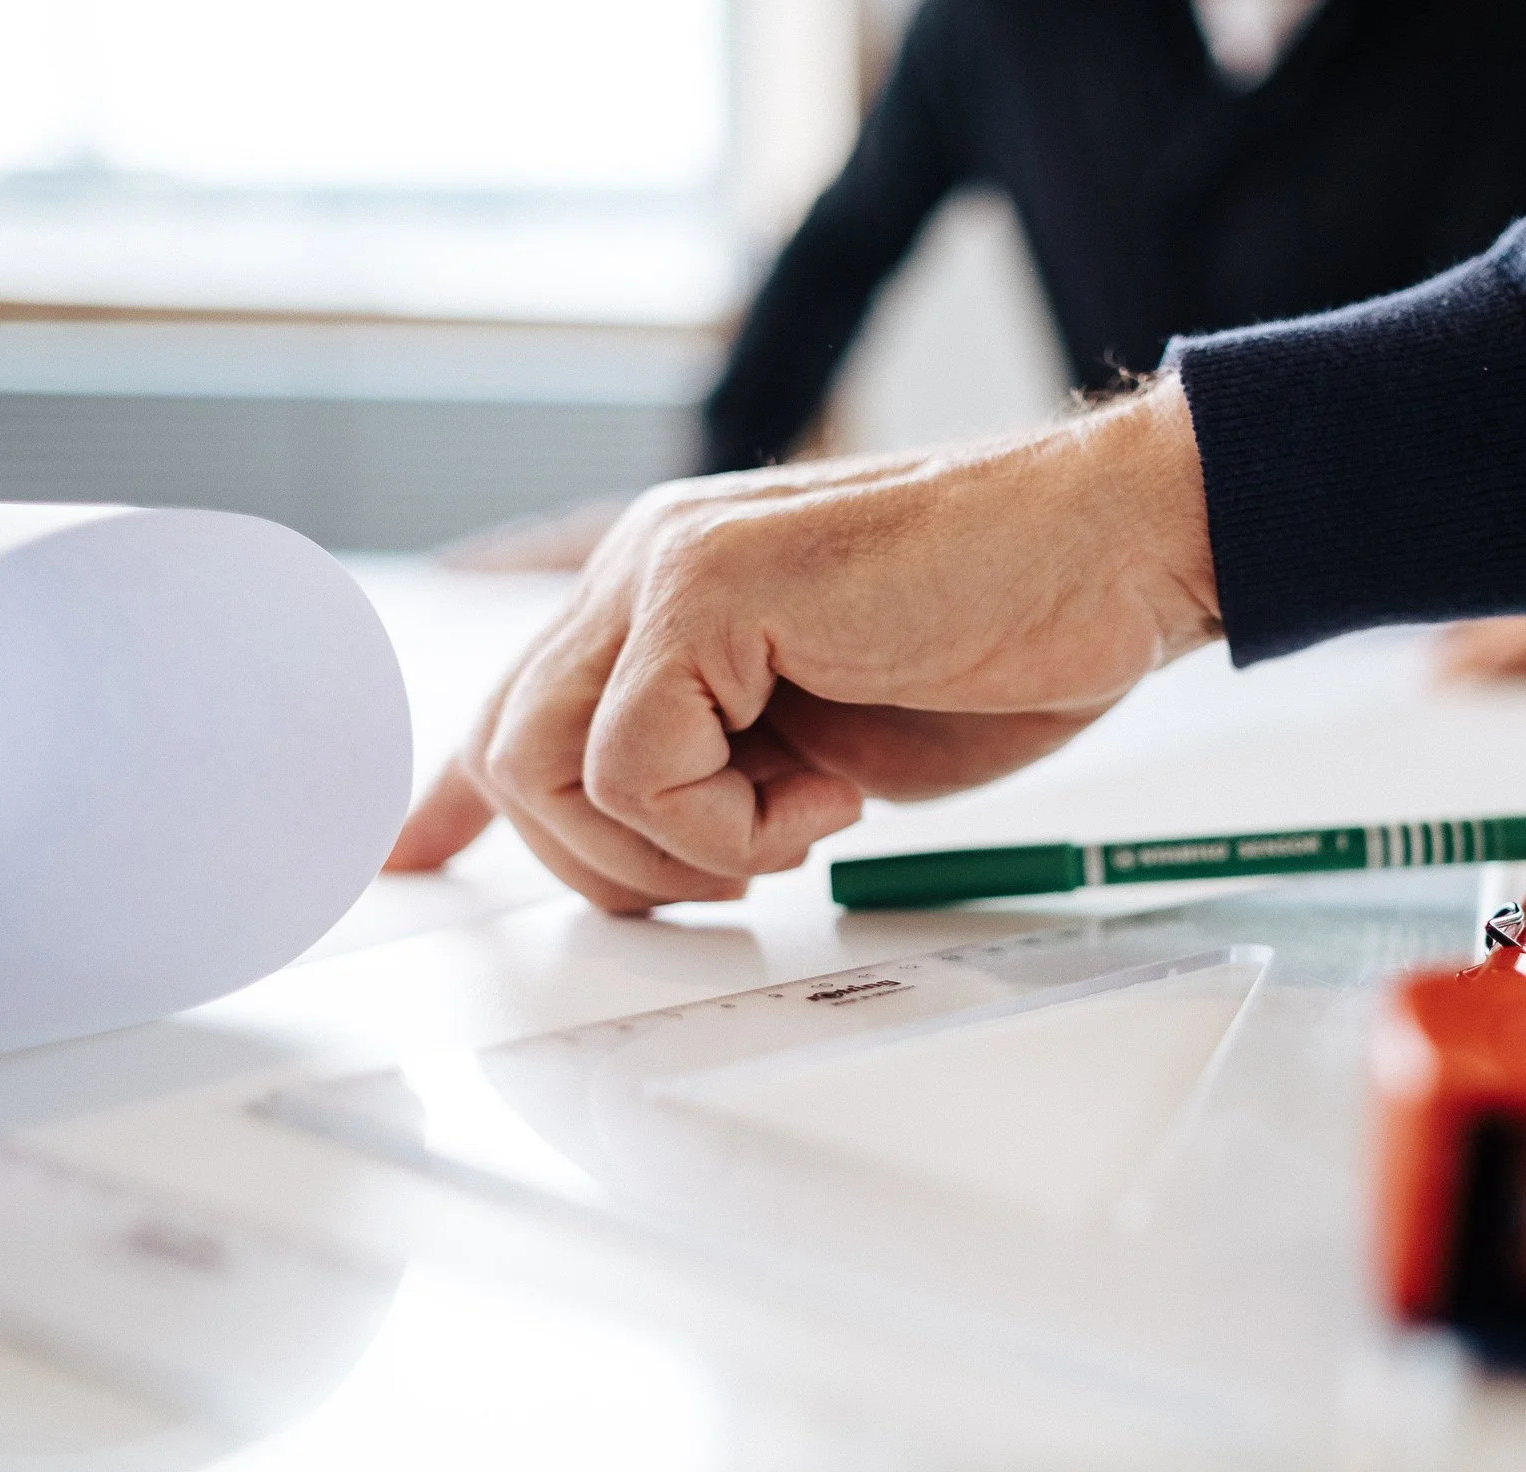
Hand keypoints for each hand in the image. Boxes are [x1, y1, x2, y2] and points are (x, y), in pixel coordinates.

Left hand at [386, 379, 1219, 910]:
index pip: (517, 706)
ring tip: (798, 819)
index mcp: (668, 598)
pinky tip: (831, 791)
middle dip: (604, 863)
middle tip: (739, 867)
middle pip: (508, 753)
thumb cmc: (1007, 637)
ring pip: (545, 768)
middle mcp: (645, 570)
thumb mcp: (831, 735)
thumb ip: (728, 765)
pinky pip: (634, 769)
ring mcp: (668, 568)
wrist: (1118, 550)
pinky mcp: (710, 588)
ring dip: (672, 848)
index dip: (454, 801)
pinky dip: (729, 826)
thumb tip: (663, 855)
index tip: (408, 864)